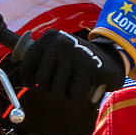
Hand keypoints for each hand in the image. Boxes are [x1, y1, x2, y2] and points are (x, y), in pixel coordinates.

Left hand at [9, 28, 131, 104]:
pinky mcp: (89, 68)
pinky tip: (87, 86)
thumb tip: (24, 80)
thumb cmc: (78, 60)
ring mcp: (75, 54)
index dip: (28, 79)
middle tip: (65, 81)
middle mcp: (60, 43)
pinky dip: (80, 96)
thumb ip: (39, 61)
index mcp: (49, 38)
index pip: (27, 66)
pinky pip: (74, 95)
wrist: (112, 58)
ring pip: (57, 91)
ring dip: (67, 92)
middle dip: (52, 87)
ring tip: (76, 80)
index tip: (30, 83)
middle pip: (42, 82)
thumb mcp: (56, 53)